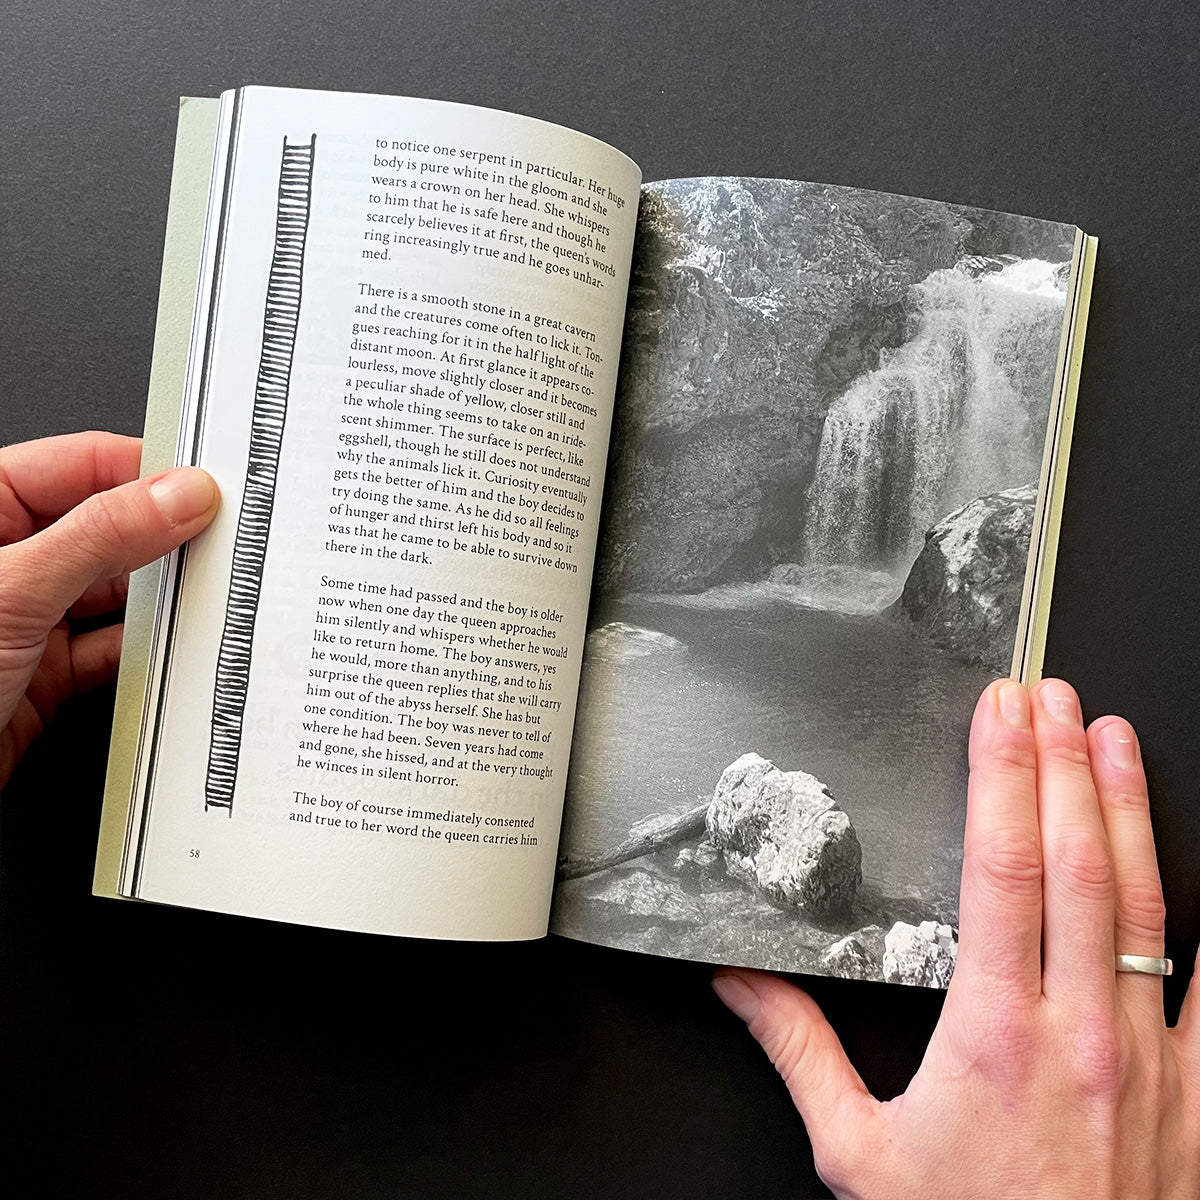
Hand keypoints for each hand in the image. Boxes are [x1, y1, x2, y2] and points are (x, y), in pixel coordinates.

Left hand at [0, 432, 218, 786]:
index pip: (80, 465)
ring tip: (205, 595)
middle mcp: (7, 560)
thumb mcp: (13, 591)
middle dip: (163, 537)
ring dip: (161, 600)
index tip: (207, 486)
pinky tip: (172, 648)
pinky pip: (112, 652)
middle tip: (219, 540)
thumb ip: (100, 537)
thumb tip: (177, 494)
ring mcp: (27, 619)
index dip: (146, 470)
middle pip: (107, 528)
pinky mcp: (45, 676)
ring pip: (115, 593)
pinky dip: (148, 654)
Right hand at [713, 678, 1199, 1198]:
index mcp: (994, 1034)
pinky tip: (1190, 861)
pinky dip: (1199, 919)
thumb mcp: (859, 1153)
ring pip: (1143, 905)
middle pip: (1076, 863)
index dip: (1002, 777)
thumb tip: (741, 986)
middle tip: (1051, 695)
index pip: (1002, 869)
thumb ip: (800, 1053)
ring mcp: (1149, 1055)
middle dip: (1062, 764)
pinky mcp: (1194, 1090)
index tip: (998, 715)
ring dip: (1127, 809)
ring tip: (1115, 737)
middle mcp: (1079, 1030)